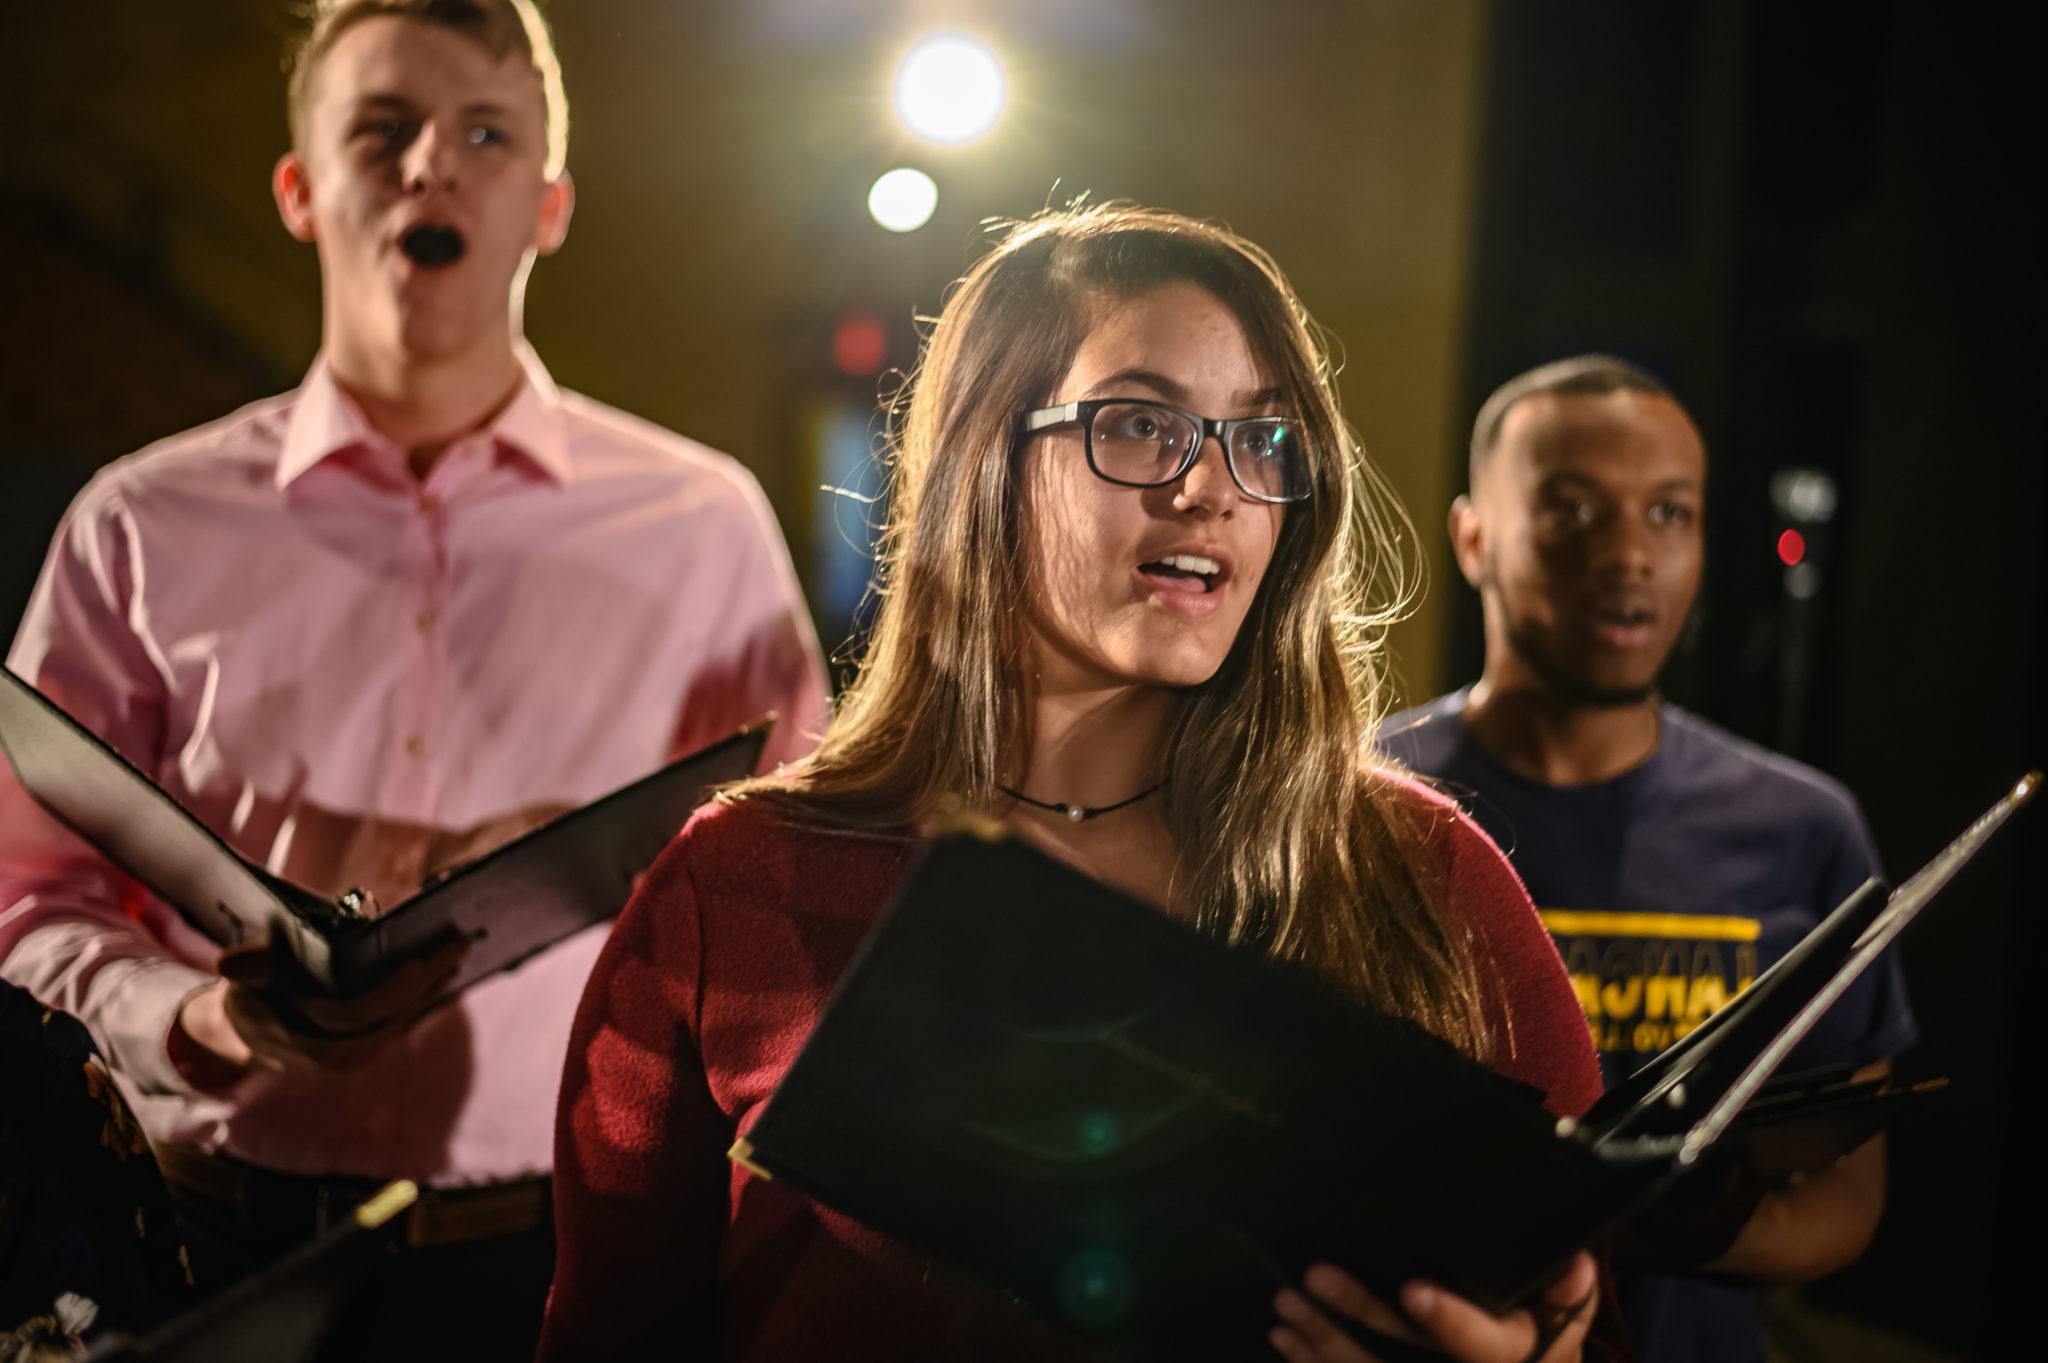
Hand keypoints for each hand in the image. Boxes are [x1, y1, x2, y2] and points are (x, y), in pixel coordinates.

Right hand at [173, 933, 466, 1079]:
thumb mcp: (246, 981)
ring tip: (464, 950)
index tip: (420, 961)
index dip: (390, 989)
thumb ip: (252, 970)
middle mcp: (340, 1056)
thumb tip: (232, 962)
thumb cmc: (249, 998)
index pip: (358, 1013)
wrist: (246, 1037)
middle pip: (394, 1014)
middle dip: (431, 977)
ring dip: (437, 985)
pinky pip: (406, 1020)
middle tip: (463, 942)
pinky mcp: (371, 1050)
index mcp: (308, 1039)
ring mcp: (359, 1056)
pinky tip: (452, 972)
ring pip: (406, 1018)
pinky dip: (429, 996)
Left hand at [1271, 1252, 1597, 1362]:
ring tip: (1285, 1306)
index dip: (1449, 1321)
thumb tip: (1573, 1262)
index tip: (1414, 1290)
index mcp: (1509, 1360)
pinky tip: (1285, 1341)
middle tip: (1315, 1279)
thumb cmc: (1540, 1347)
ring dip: (1321, 1341)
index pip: (1482, 1344)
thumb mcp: (1562, 1325)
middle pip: (1404, 1357)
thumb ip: (1566, 1295)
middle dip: (1358, 1317)